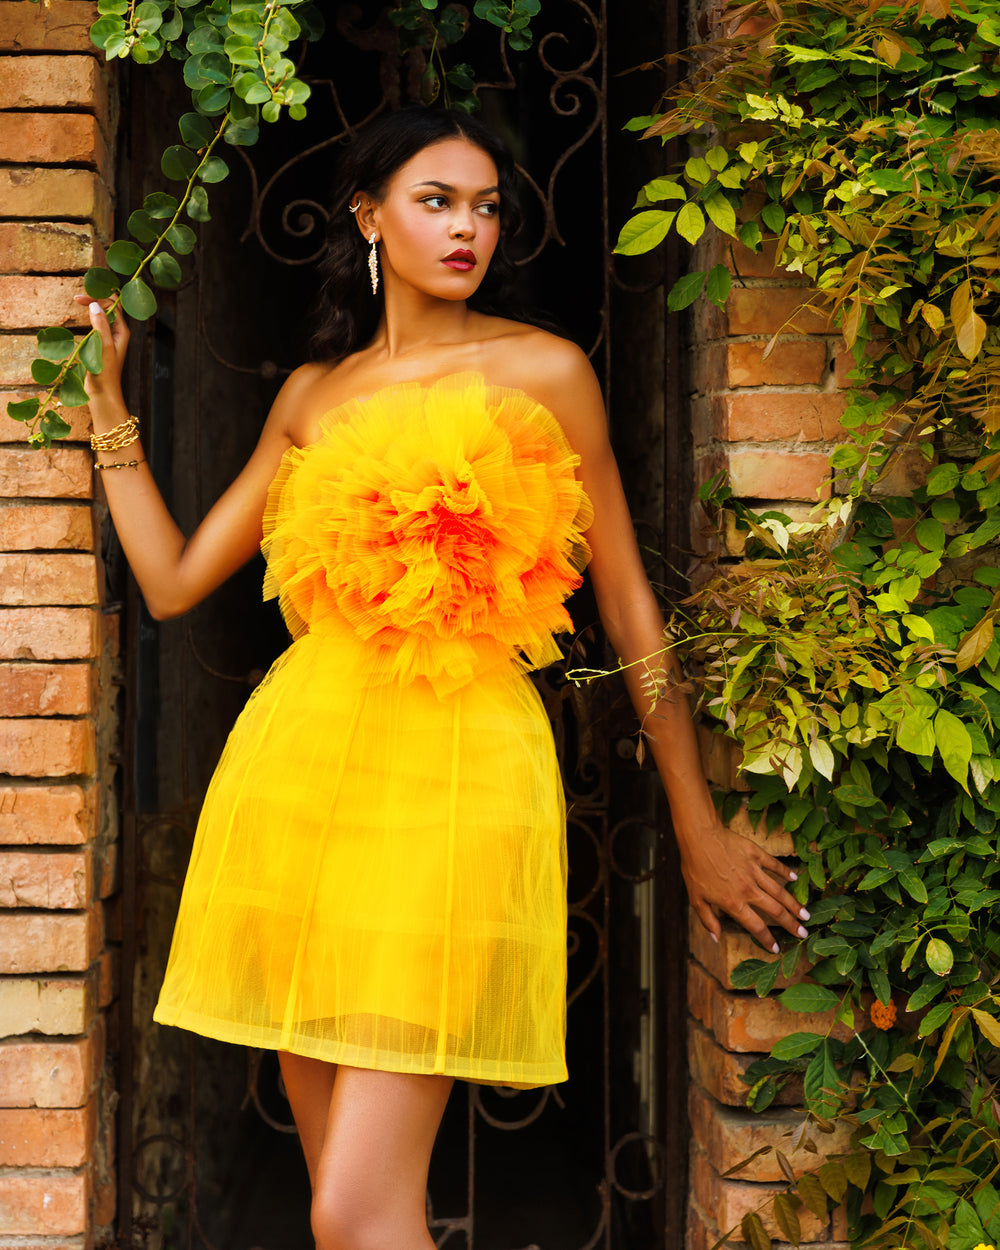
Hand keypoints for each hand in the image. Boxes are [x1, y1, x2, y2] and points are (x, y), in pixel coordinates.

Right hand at [72, 295, 128, 400]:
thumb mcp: (103, 346)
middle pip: (108, 308)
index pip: (112, 305)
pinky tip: (82, 319)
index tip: (77, 299)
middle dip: (95, 300)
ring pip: (102, 317)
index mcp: (122, 331)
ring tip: (79, 302)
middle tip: (76, 299)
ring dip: (92, 308)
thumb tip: (95, 305)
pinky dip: (89, 319)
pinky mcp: (101, 345)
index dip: (97, 298)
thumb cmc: (105, 372)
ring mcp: (109, 338)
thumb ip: (100, 325)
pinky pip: (97, 326)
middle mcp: (118, 333)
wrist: (102, 392)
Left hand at [677, 819, 808, 952]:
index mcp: (734, 903)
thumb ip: (708, 920)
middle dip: (791, 924)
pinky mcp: (756, 854)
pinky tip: (794, 879)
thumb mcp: (696, 898)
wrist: (699, 838)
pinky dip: (785, 872)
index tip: (777, 949)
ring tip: (806, 914)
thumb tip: (716, 939)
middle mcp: (748, 890)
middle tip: (804, 933)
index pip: (756, 927)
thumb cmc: (694, 868)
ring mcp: (754, 872)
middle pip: (775, 911)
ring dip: (794, 904)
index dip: (767, 940)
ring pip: (779, 891)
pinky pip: (774, 865)